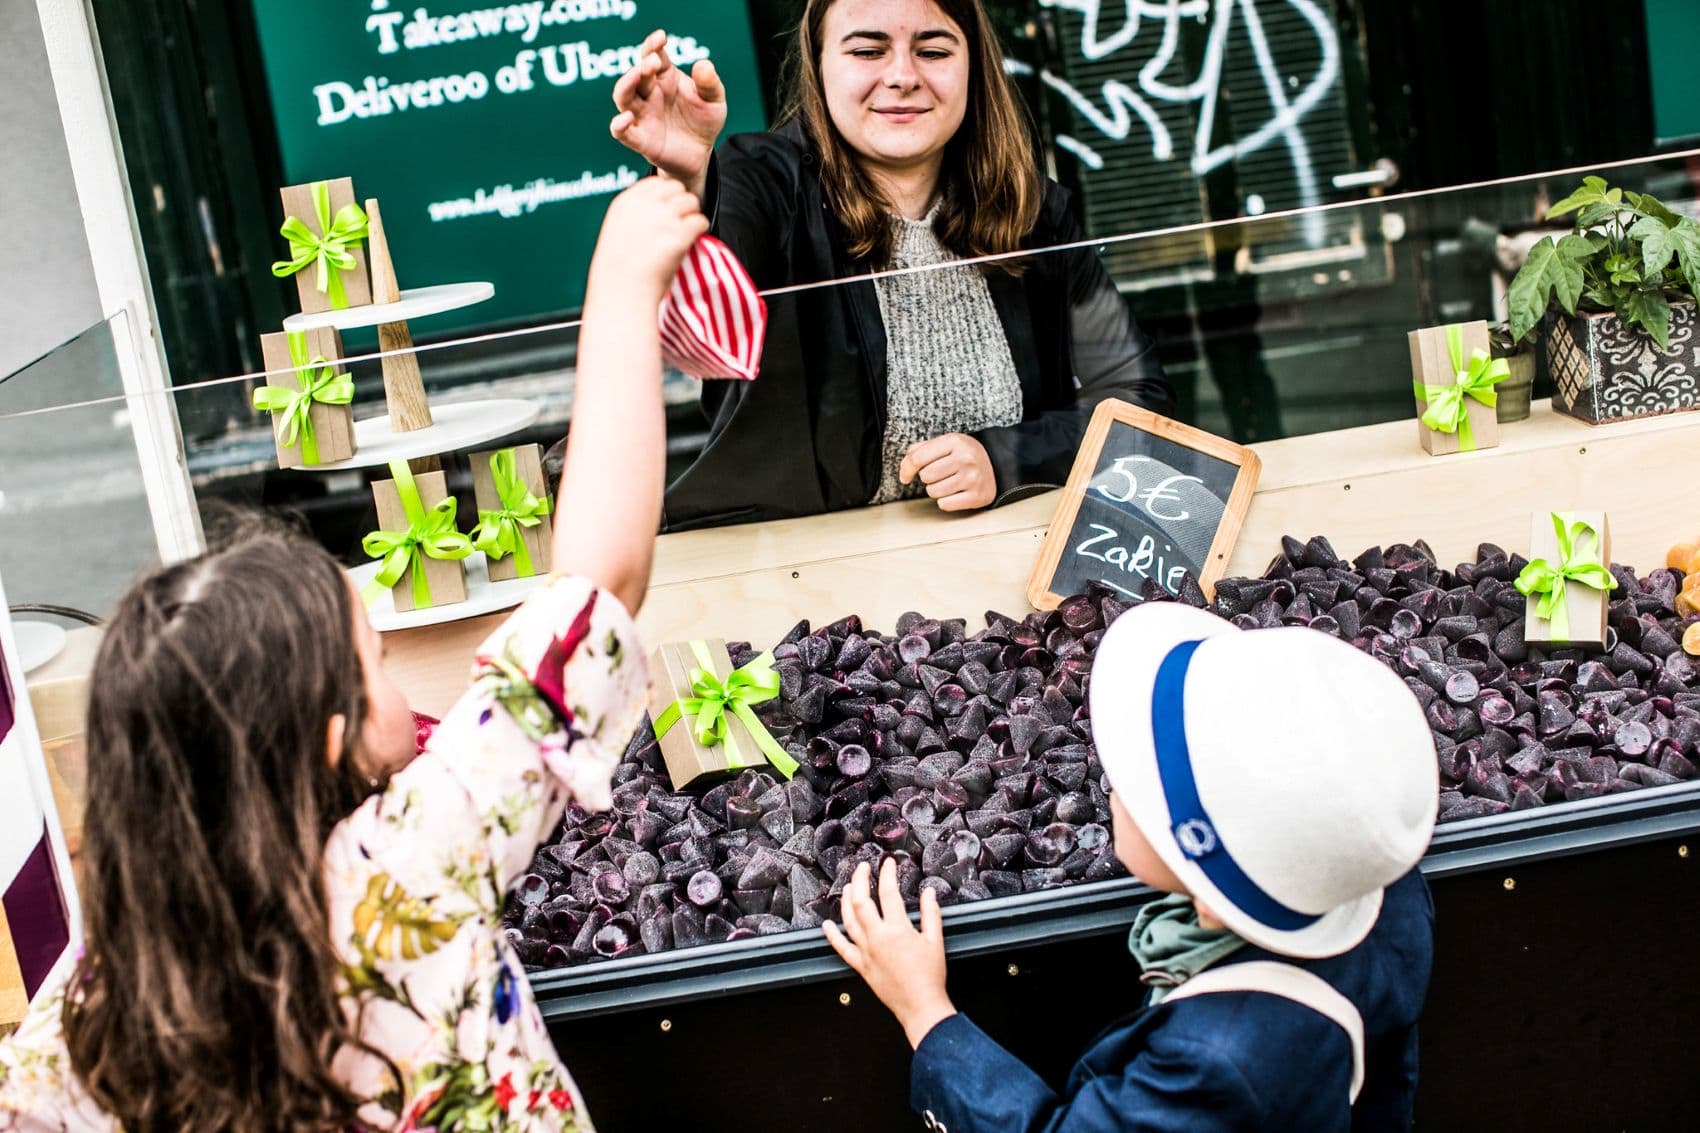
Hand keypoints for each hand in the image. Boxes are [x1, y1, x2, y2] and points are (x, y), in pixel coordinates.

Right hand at [589, 177, 707, 298]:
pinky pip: (700, 221)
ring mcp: (662, 219)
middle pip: (677, 188)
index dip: (667, 196)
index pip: (656, 182)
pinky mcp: (678, 236)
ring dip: (692, 216)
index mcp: (627, 202)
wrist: (622, 295)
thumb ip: (637, 214)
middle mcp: (644, 206)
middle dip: (682, 203)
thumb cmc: (618, 271)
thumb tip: (660, 206)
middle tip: (680, 224)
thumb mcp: (618, 231)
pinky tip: (691, 241)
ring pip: (691, 202)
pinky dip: (700, 230)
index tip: (667, 212)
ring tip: (685, 234)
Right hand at [610, 29, 726, 195]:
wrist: (700, 154)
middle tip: (653, 60)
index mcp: (665, 78)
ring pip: (623, 97)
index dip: (653, 45)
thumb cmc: (703, 122)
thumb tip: (703, 64)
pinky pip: (621, 132)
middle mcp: (649, 94)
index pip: (653, 56)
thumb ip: (710, 84)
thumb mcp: (714, 101)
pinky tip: (627, 118)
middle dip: (642, 65)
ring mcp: (642, 115)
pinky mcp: (640, 139)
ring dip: (626, 84)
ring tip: (637, 75)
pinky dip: (619, 125)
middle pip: (637, 75)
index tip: (661, 37)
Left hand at [823, 859, 955, 1049]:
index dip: (887, 874)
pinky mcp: (861, 966)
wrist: (920, 1006)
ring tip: (847, 887)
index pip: (888, 892)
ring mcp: (866, 952)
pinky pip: (842, 949)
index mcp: (898, 929)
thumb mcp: (935, 940)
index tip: (888, 863)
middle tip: (863, 868)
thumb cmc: (930, 975)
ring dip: (845, 901)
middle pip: (861, 901)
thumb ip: (931, 913)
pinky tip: (827, 925)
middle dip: (860, 880)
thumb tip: (929, 892)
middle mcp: (878, 938)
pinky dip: (832, 936)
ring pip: (848, 920)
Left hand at [899, 433, 996, 511]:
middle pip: (926, 476)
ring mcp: (973, 478)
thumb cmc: (964, 455)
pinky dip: (946, 501)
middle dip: (928, 478)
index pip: (918, 457)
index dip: (907, 469)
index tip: (905, 476)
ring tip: (949, 482)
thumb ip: (920, 450)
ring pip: (933, 492)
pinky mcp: (977, 496)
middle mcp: (965, 459)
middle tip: (940, 474)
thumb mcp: (945, 444)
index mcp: (955, 441)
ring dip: (936, 490)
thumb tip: (904, 470)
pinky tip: (955, 493)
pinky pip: (945, 504)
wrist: (997, 464)